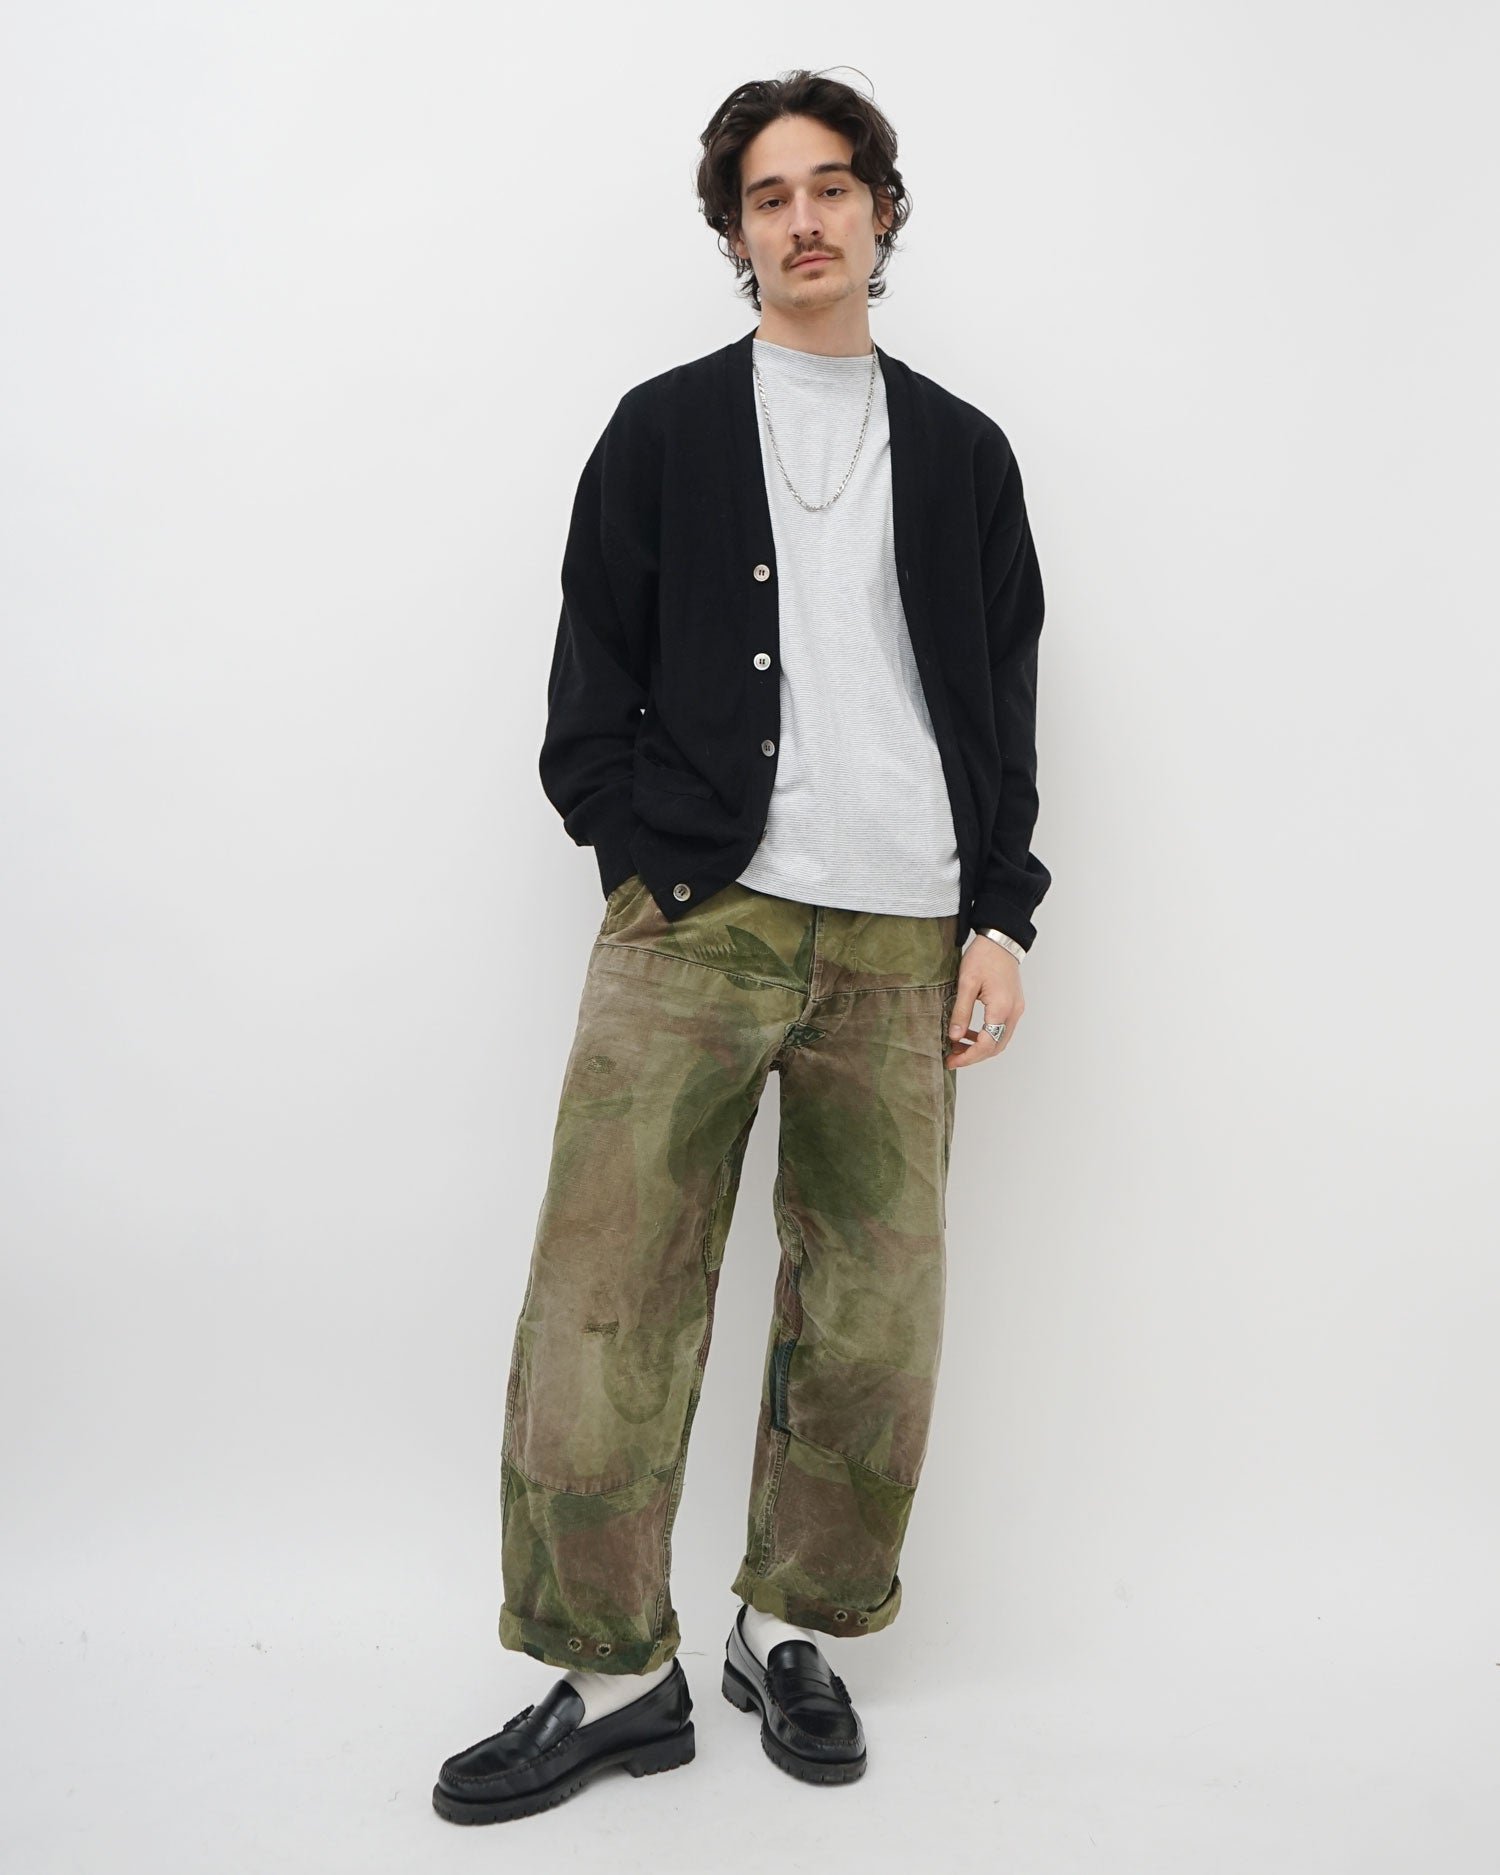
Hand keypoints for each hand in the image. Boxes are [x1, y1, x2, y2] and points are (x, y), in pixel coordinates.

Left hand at [944, 937, 1023, 1068]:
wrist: (1001, 940)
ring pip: (1000, 1040)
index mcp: (1001, 1008)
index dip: (968, 1057)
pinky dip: (987, 1036)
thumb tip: (954, 1036)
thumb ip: (961, 1012)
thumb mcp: (966, 983)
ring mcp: (1016, 1009)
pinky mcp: (1014, 1005)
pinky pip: (1002, 1029)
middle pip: (996, 1047)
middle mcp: (1013, 1012)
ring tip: (957, 1046)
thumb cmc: (984, 957)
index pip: (987, 1045)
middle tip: (952, 1057)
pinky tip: (970, 1033)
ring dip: (980, 1047)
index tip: (951, 1060)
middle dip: (974, 1056)